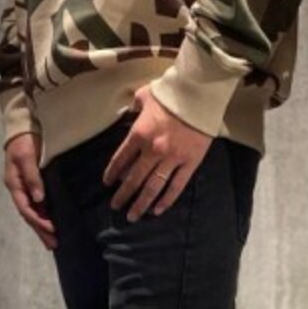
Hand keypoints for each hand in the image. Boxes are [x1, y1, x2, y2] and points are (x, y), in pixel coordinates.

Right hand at [3, 133, 56, 249]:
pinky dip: (44, 216)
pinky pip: (38, 205)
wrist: (23, 129)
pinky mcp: (33, 185)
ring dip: (42, 227)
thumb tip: (39, 198)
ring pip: (33, 212)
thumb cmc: (24, 142)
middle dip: (41, 230)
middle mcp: (19, 189)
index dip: (37, 220)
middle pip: (29, 215)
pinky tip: (51, 224)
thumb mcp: (26, 157)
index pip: (25, 208)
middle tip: (53, 244)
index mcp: (14, 184)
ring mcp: (25, 188)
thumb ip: (32, 176)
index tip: (51, 229)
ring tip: (53, 241)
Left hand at [104, 85, 211, 220]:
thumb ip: (135, 106)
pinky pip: (176, 186)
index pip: (120, 159)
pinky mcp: (190, 163)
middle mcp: (152, 150)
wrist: (199, 95)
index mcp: (139, 134)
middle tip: (115, 206)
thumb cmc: (171, 92)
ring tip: (132, 215)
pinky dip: (166, 200)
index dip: (112, 173)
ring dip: (141, 203)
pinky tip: (158, 210)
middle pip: (133, 178)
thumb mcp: (145, 95)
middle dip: (123, 195)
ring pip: (153, 187)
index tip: (107, 183)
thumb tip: (130, 112)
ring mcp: (172, 159)